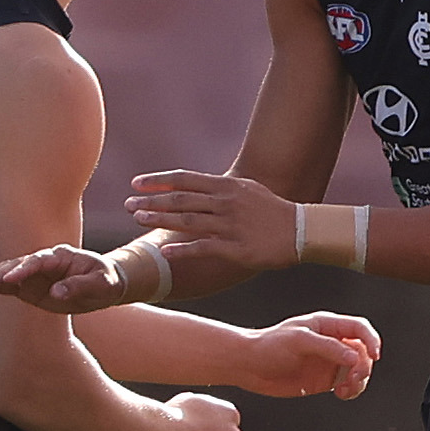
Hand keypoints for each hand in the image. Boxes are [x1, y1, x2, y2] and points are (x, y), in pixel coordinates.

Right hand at [0, 242, 159, 315]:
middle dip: (2, 274)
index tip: (11, 279)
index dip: (24, 269)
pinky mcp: (29, 287)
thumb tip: (56, 293)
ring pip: (10, 274)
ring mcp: (34, 275)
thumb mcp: (103, 283)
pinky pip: (9, 286)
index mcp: (61, 256)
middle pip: (19, 265)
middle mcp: (44, 262)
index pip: (38, 261)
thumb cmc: (106, 281)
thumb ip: (80, 286)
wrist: (104, 286)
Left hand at [121, 165, 294, 272]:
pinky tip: (165, 251)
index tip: (136, 183)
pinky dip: (182, 249)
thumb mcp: (247, 190)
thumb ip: (220, 189)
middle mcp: (225, 203)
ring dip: (160, 220)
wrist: (302, 231)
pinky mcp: (235, 248)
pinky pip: (203, 247)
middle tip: (128, 204)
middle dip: (151, 201)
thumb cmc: (273, 211)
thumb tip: (193, 187)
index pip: (184, 179)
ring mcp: (230, 225)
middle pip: (180, 199)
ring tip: (138, 219)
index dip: (158, 181)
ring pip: (187, 221)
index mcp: (227, 186)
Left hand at [258, 311, 382, 400]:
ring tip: (345, 389)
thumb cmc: (269, 346)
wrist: (248, 366)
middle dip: (363, 366)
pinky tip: (342, 394)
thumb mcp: (299, 341)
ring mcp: (330, 361)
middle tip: (352, 378)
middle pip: (363, 351)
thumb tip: (354, 357)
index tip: (375, 355)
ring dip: (359, 380)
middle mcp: (332, 342)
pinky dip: (352, 390)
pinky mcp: (325, 379)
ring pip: (359, 370)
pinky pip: (348, 384)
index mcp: (327, 325)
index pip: (359, 328)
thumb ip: (327, 347)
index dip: (372, 340)